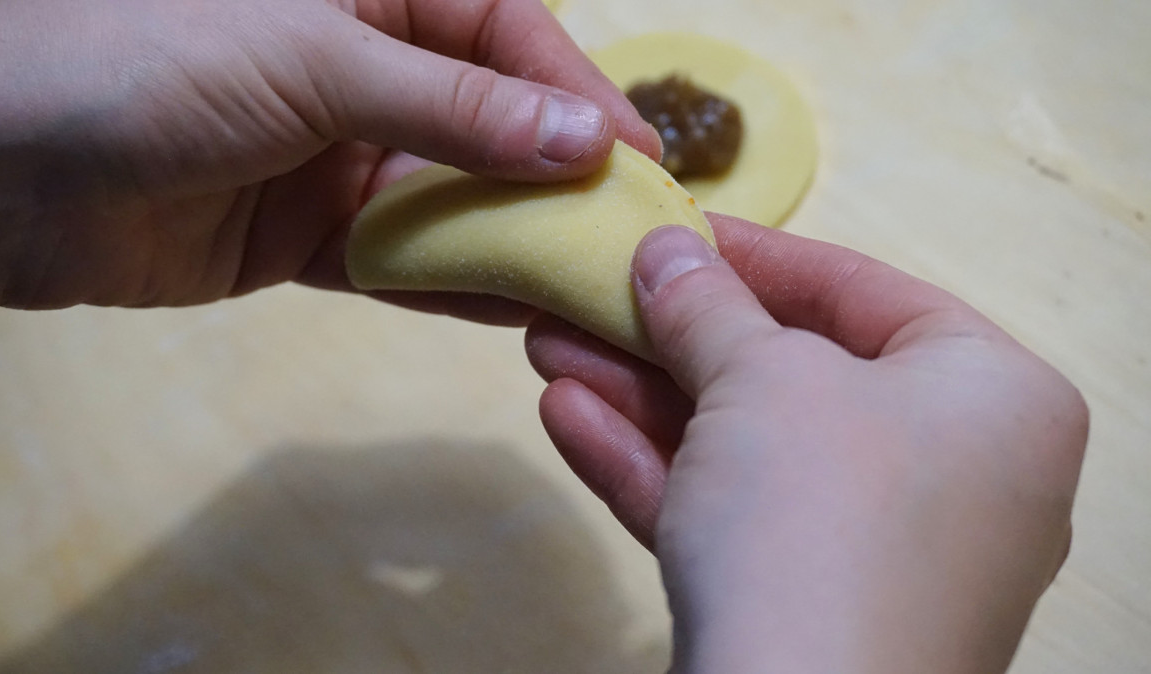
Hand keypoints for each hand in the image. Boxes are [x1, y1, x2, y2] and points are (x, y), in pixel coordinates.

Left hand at [0, 0, 657, 320]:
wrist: (2, 174)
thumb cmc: (150, 62)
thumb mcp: (314, 60)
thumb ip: (451, 107)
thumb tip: (582, 141)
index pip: (502, 33)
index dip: (573, 91)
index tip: (637, 155)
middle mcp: (364, 69)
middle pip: (489, 123)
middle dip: (559, 177)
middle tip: (635, 234)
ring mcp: (339, 156)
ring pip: (454, 198)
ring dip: (517, 240)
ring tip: (595, 284)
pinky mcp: (311, 237)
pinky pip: (403, 261)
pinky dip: (455, 284)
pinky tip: (519, 310)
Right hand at [527, 214, 1087, 672]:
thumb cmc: (819, 512)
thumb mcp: (761, 379)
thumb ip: (709, 304)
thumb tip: (667, 247)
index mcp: (991, 397)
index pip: (863, 293)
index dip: (753, 256)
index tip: (669, 232)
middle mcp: (955, 473)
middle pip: (789, 376)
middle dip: (670, 338)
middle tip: (588, 295)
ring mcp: (881, 552)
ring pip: (745, 451)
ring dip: (642, 398)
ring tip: (547, 346)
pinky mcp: (812, 608)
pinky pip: (732, 517)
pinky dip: (653, 469)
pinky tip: (564, 417)